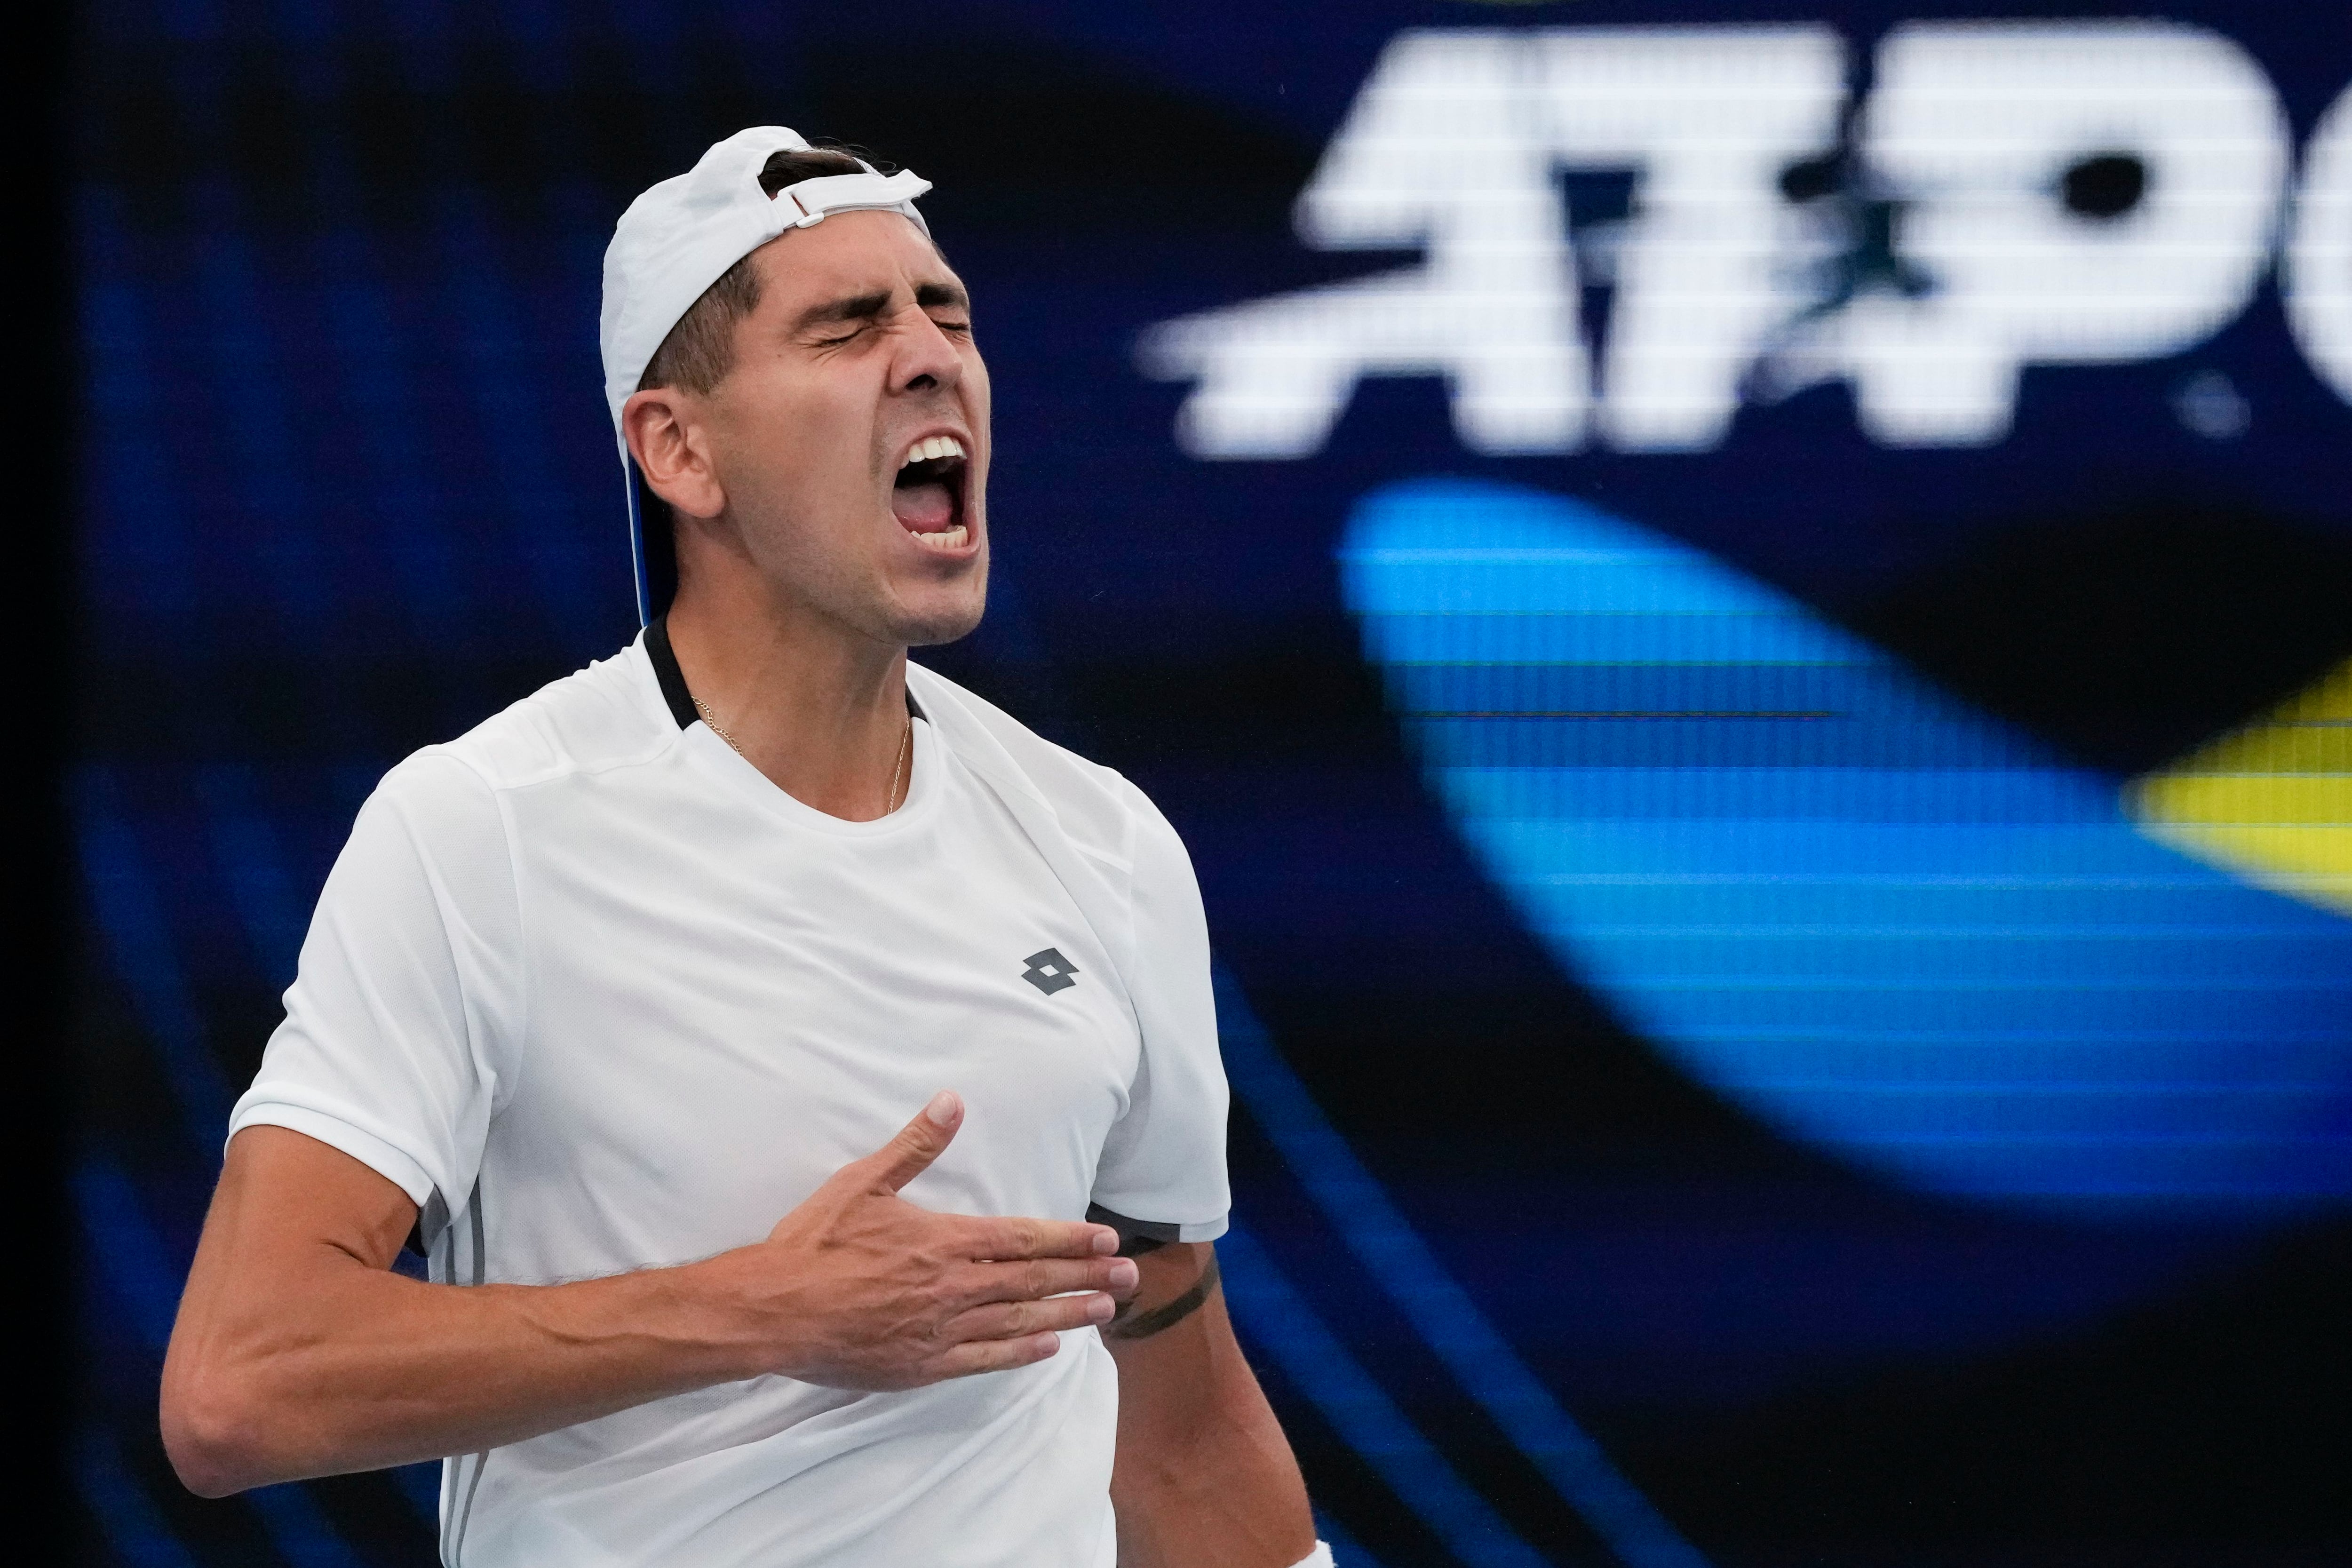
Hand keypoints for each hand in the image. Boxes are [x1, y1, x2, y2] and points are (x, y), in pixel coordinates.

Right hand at [700, 1091, 1139, 1390]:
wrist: (774, 1311)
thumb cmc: (814, 1243)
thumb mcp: (862, 1182)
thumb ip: (914, 1145)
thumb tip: (952, 1101)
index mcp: (942, 1241)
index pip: (1021, 1239)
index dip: (1067, 1239)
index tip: (1106, 1237)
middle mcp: (951, 1287)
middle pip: (1032, 1281)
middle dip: (1085, 1275)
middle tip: (1130, 1276)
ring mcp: (939, 1330)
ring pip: (1017, 1321)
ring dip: (1066, 1313)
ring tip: (1106, 1309)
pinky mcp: (921, 1364)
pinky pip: (983, 1359)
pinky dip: (1021, 1353)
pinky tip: (1050, 1347)